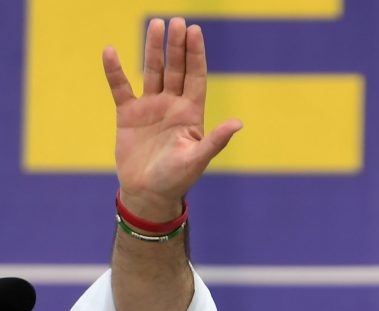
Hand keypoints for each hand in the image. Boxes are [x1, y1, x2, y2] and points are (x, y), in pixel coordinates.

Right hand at [103, 17, 241, 220]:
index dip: (195, 54)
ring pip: (152, 72)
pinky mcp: (129, 115)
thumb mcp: (198, 159)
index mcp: (191, 113)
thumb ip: (215, 140)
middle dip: (177, 46)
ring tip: (155, 25)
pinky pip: (121, 88)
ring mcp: (151, 108)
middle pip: (175, 69)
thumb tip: (238, 124)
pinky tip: (111, 51)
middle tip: (177, 21)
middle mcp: (172, 105)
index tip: (195, 31)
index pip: (195, 76)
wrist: (149, 193)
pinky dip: (115, 71)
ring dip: (153, 50)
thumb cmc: (177, 179)